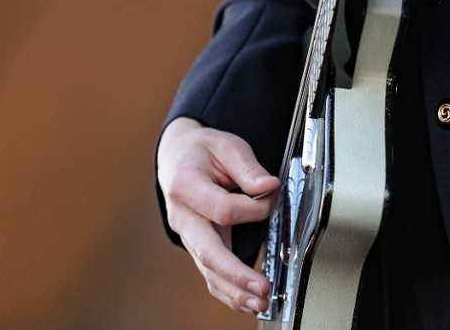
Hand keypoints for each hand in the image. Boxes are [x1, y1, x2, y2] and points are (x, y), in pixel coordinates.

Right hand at [156, 118, 278, 314]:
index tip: (272, 195)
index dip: (254, 207)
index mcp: (185, 187)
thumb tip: (269, 187)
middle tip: (262, 288)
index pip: (223, 209)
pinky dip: (228, 290)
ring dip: (234, 291)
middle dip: (236, 274)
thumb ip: (248, 168)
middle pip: (208, 252)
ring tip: (259, 304)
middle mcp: (183, 218)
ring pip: (208, 270)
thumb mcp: (227, 146)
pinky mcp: (198, 245)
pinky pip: (210, 273)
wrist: (177, 157)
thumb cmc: (202, 151)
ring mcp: (188, 236)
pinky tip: (246, 302)